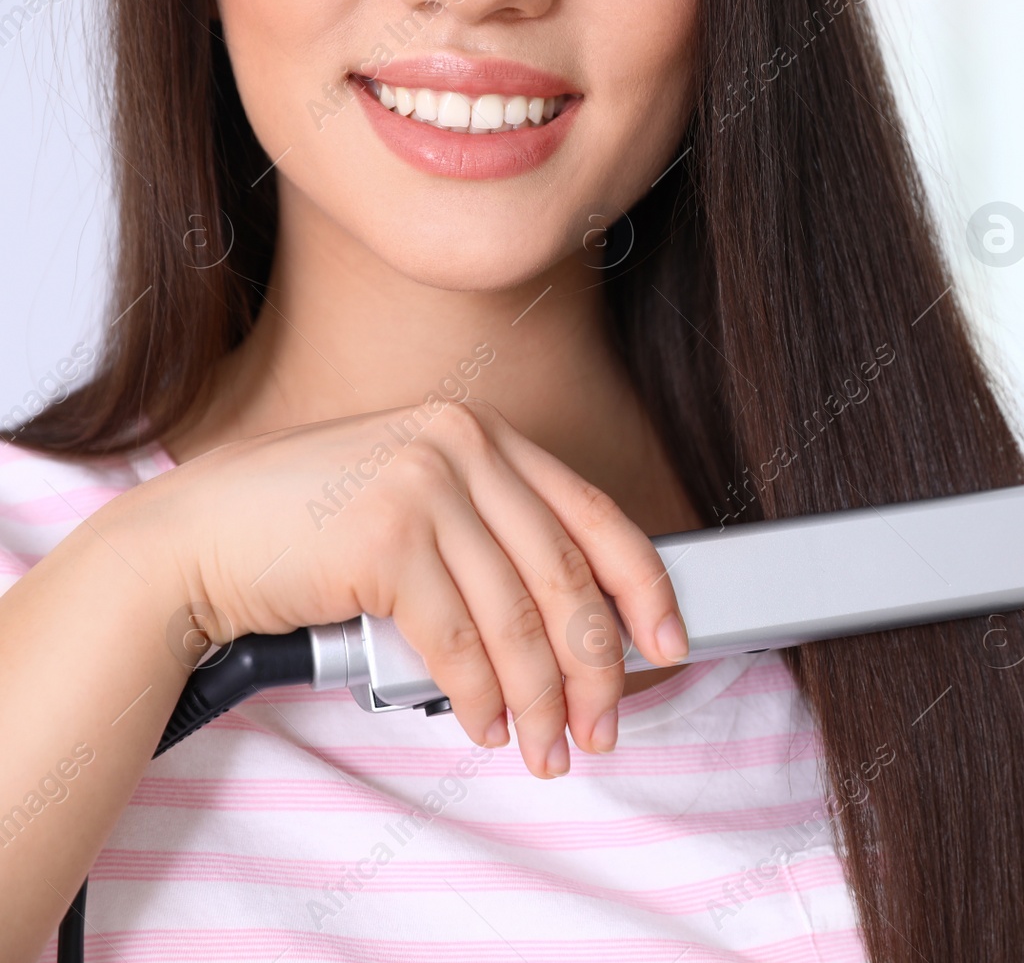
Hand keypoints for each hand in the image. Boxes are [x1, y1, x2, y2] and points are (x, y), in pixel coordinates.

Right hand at [110, 398, 688, 777]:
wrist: (196, 537)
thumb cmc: (308, 531)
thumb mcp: (418, 506)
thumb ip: (493, 538)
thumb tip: (580, 623)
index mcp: (483, 435)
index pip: (595, 515)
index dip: (644, 587)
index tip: (667, 644)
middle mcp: (462, 446)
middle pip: (566, 576)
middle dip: (595, 667)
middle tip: (601, 727)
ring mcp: (423, 486)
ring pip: (517, 618)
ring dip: (539, 699)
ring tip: (546, 747)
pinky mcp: (386, 538)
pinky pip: (458, 642)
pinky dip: (478, 697)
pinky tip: (482, 724)